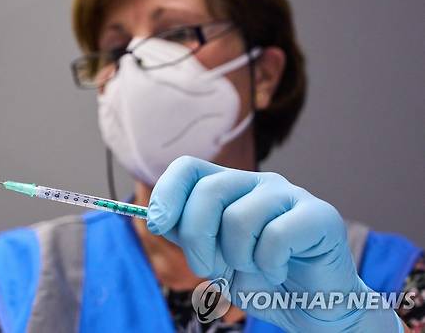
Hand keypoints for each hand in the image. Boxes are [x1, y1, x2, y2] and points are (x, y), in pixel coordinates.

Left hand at [147, 156, 402, 331]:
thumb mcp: (212, 257)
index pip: (188, 168)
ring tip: (254, 270)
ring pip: (240, 217)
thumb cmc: (260, 279)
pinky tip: (279, 270)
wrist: (311, 309)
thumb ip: (187, 233)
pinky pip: (275, 236)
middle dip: (198, 239)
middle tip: (210, 268)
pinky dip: (269, 265)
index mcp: (229, 187)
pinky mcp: (320, 216)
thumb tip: (156, 217)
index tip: (156, 224)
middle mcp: (258, 183)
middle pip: (209, 191)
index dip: (167, 193)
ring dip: (238, 258)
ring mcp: (290, 195)